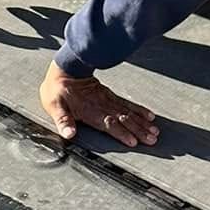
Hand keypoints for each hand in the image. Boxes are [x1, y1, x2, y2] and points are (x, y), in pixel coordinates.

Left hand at [39, 62, 158, 146]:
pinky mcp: (110, 96)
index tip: (134, 141)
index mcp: (90, 111)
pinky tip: (149, 116)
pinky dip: (139, 110)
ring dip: (142, 123)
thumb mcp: (55, 106)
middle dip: (139, 130)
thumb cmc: (58, 90)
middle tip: (152, 140)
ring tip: (155, 131)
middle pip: (124, 120)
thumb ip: (63, 120)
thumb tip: (69, 133)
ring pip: (129, 113)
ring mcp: (108, 100)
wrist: (66, 68)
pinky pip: (128, 104)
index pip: (109, 124)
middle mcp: (102, 106)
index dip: (121, 133)